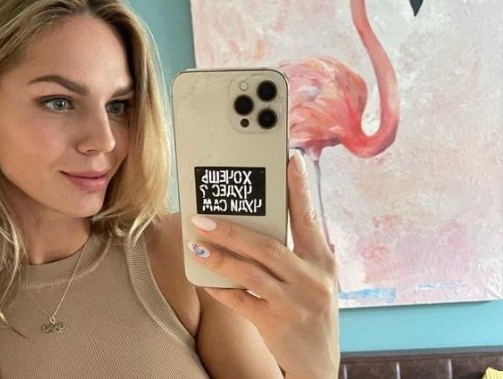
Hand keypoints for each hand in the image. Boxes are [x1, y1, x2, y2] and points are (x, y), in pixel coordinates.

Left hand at [188, 152, 339, 378]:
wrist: (319, 362)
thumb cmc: (311, 309)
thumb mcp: (314, 277)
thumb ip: (296, 250)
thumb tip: (259, 219)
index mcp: (323, 260)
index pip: (309, 217)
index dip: (299, 187)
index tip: (290, 158)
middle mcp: (312, 279)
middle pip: (268, 246)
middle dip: (232, 229)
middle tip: (202, 217)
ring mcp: (294, 302)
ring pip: (250, 273)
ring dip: (219, 256)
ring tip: (195, 243)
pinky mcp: (276, 323)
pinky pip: (240, 301)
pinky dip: (221, 287)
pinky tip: (205, 277)